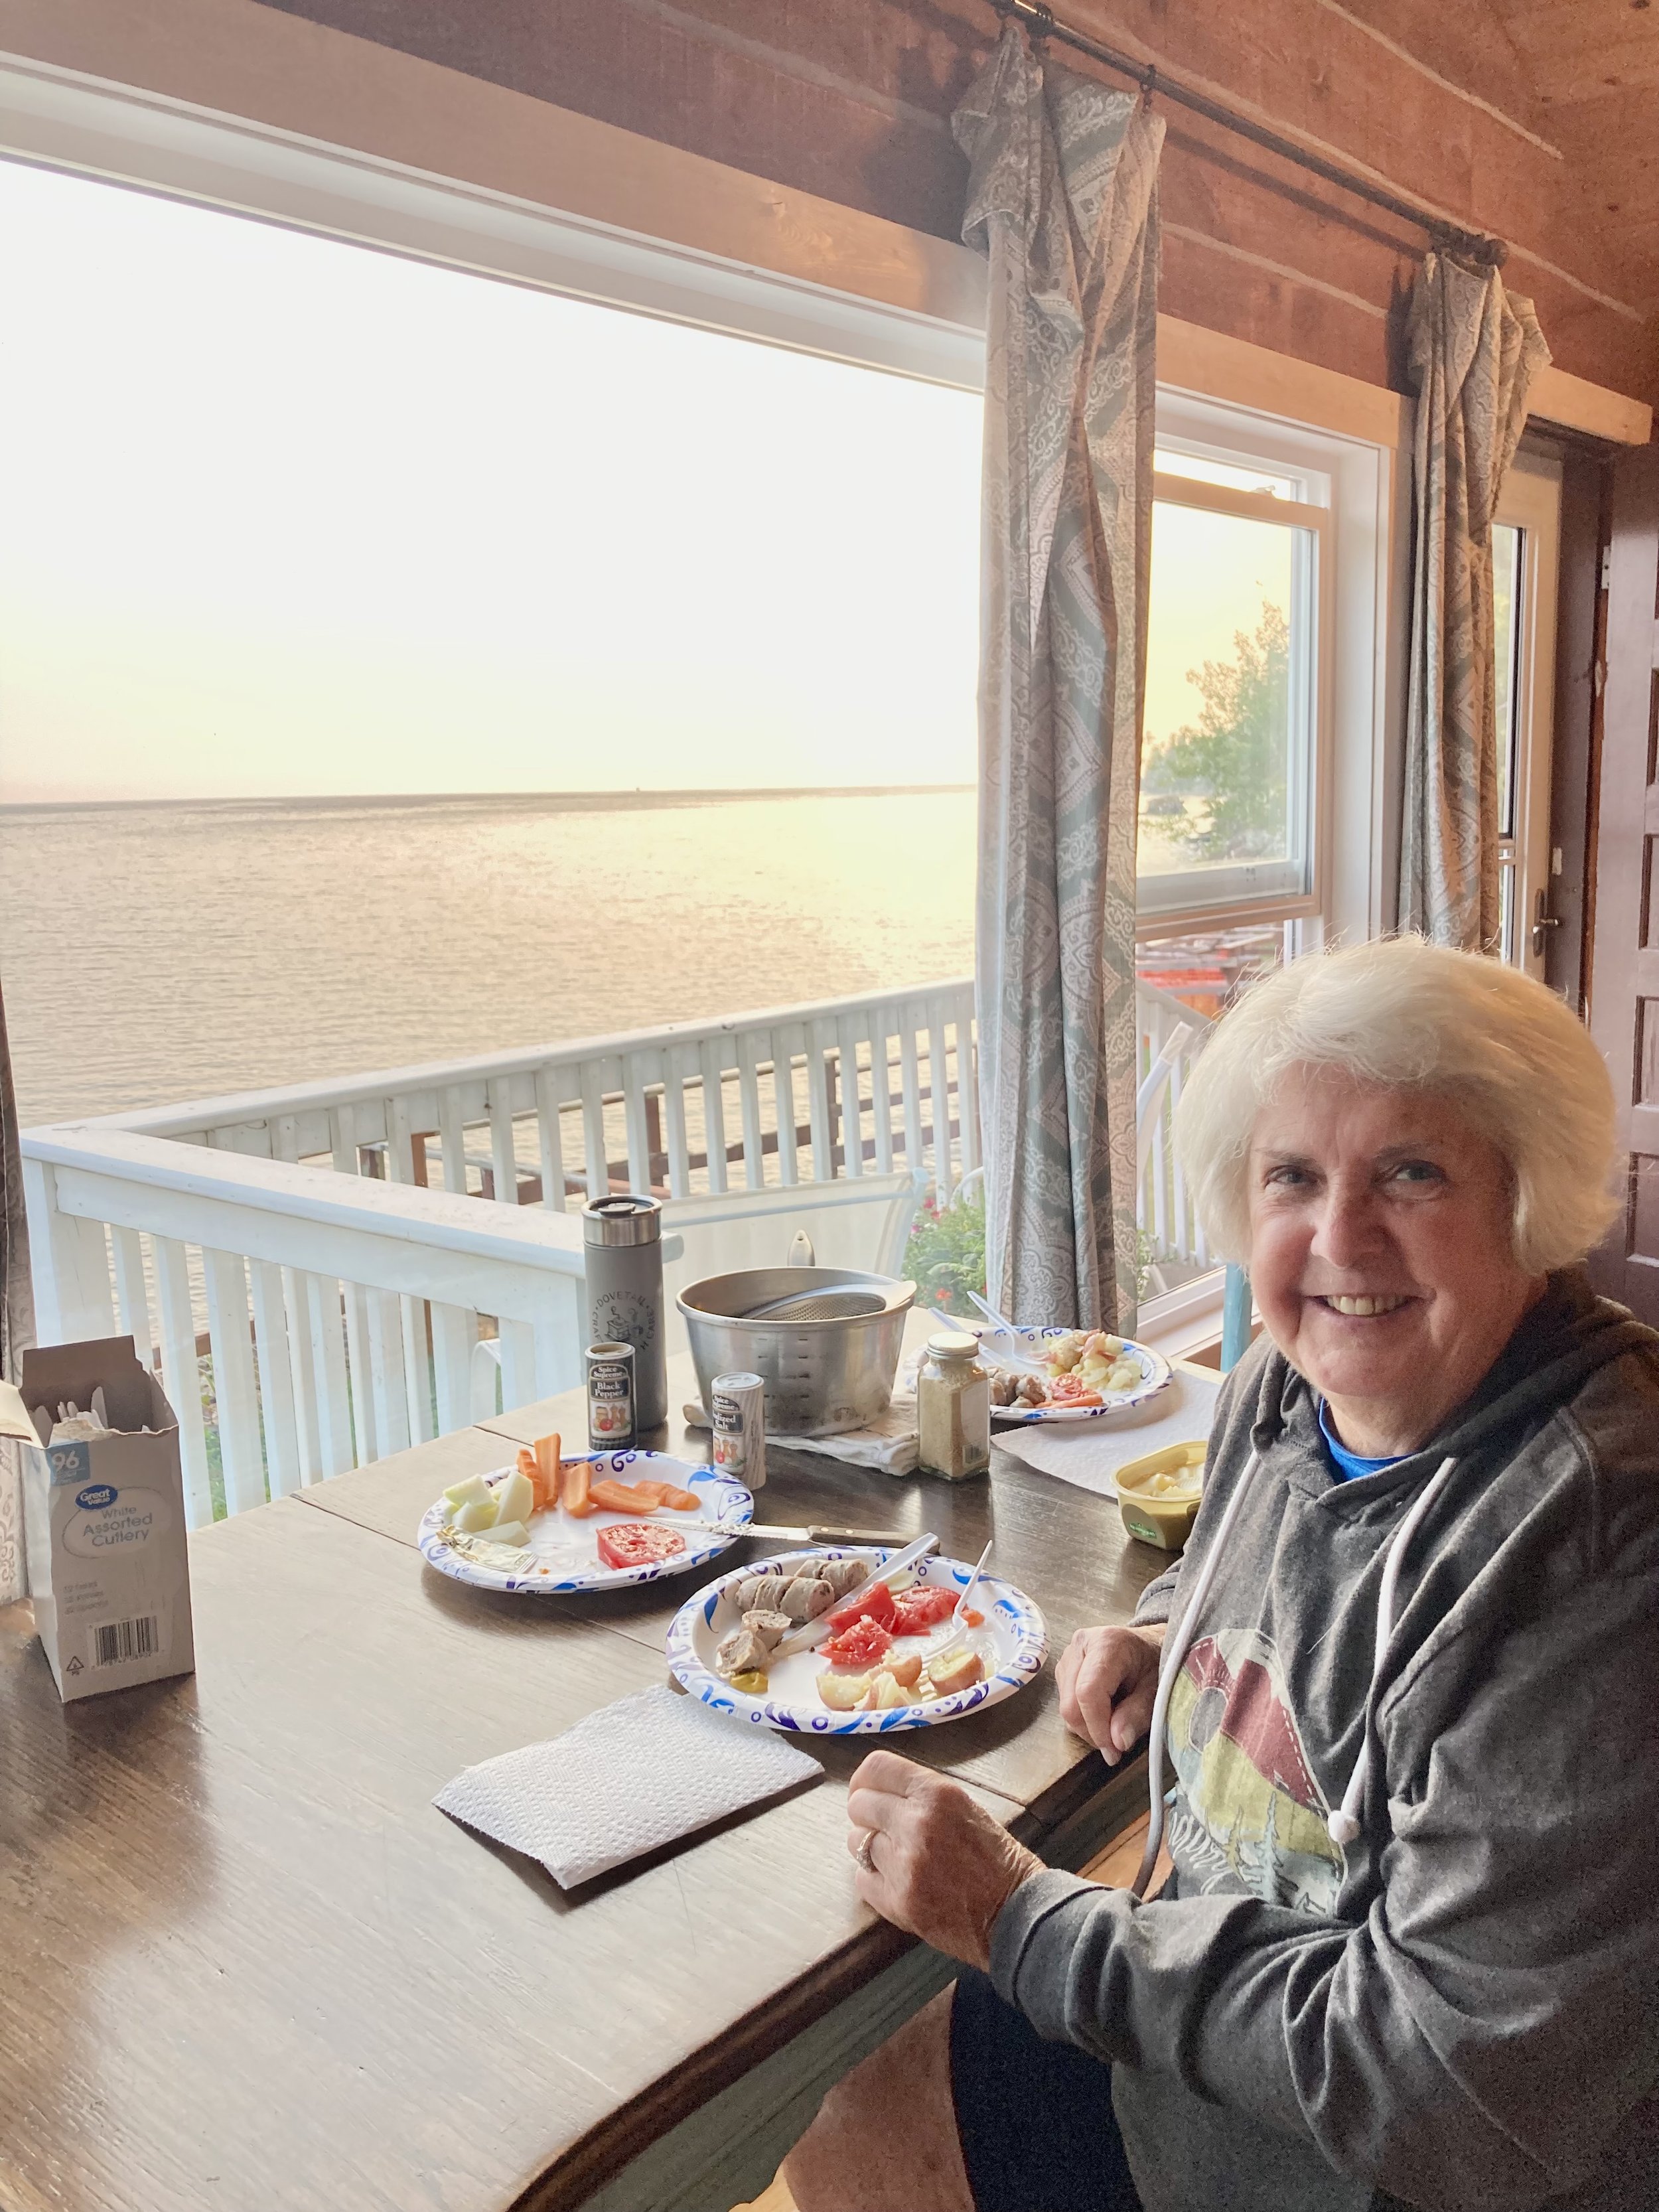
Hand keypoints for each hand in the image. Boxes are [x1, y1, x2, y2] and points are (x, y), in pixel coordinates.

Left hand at [846, 1752, 1041, 1971]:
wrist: (1018, 1913)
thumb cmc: (998, 1860)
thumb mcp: (966, 1808)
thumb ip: (923, 1796)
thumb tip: (882, 1792)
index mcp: (938, 1794)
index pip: (876, 1768)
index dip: (864, 1780)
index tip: (864, 1790)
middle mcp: (916, 1823)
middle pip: (859, 1804)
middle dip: (866, 1814)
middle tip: (881, 1827)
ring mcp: (905, 1864)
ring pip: (857, 1842)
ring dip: (870, 1847)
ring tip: (896, 1856)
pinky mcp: (898, 1901)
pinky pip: (861, 1878)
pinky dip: (873, 1879)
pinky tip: (898, 1880)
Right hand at [1055, 1623, 1164, 1763]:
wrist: (1150, 1647)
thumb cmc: (1155, 1666)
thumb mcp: (1157, 1691)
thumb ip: (1138, 1715)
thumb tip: (1117, 1742)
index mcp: (1107, 1643)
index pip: (1088, 1691)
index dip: (1097, 1726)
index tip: (1114, 1750)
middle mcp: (1081, 1644)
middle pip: (1071, 1703)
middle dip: (1092, 1732)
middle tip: (1117, 1747)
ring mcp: (1068, 1655)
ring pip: (1065, 1707)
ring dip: (1088, 1727)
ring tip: (1116, 1723)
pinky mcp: (1063, 1668)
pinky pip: (1065, 1704)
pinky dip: (1084, 1718)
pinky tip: (1105, 1712)